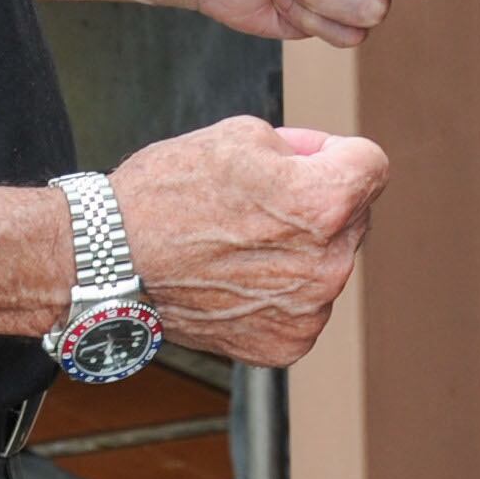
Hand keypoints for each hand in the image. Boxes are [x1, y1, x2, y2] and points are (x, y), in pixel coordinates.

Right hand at [110, 115, 391, 365]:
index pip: (371, 165)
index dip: (333, 153)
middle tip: (255, 203)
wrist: (108, 261)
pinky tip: (233, 278)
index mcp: (324, 204)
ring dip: (299, 249)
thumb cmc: (165, 193)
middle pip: (353, 216)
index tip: (301, 160)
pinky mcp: (285, 344)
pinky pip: (302, 305)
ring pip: (327, 262)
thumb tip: (325, 163)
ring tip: (236, 243)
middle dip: (319, 203)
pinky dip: (277, 292)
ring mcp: (308, 311)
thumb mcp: (240, 134)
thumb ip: (303, 148)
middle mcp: (328, 264)